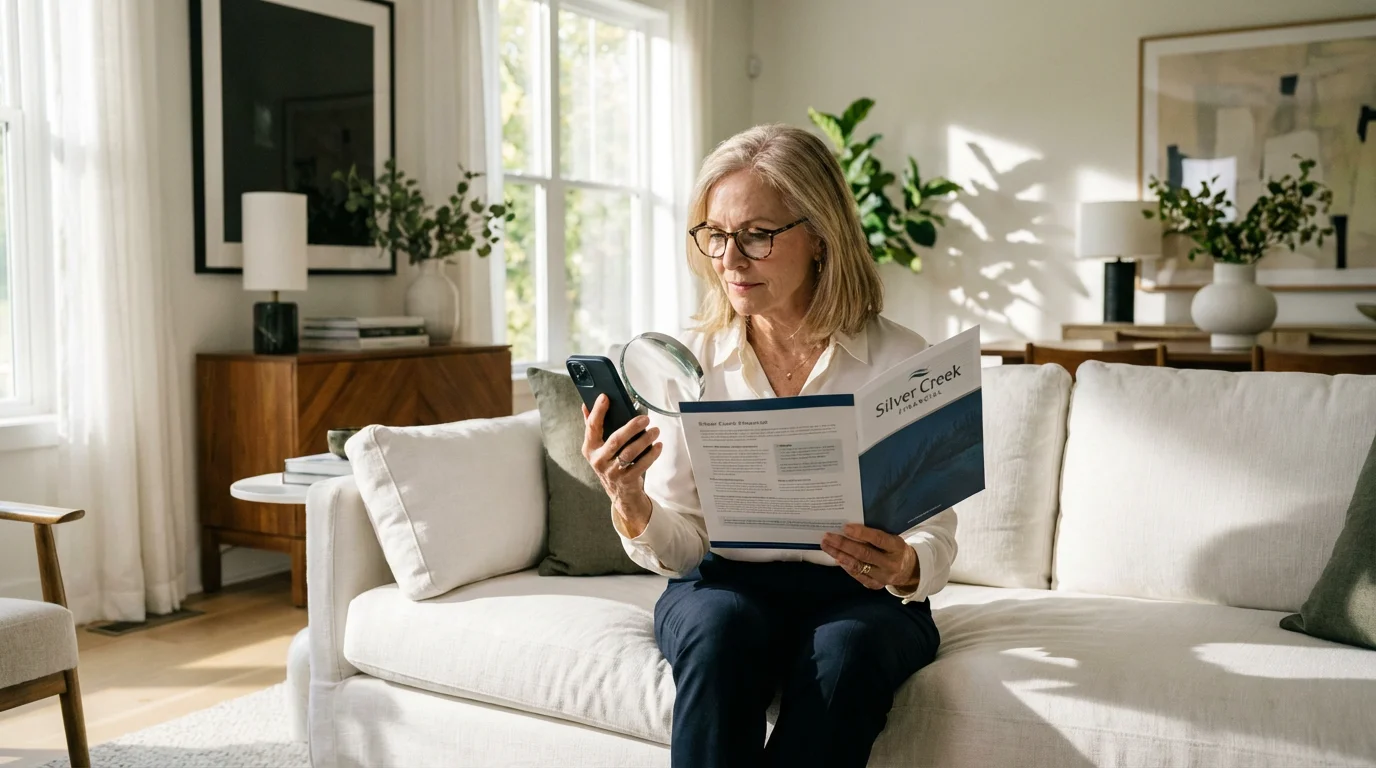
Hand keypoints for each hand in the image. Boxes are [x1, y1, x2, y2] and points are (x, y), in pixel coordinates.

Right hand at [581, 395, 662, 534]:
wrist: (619, 492)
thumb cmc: (609, 463)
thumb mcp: (598, 447)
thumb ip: (592, 427)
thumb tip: (586, 405)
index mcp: (589, 449)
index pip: (591, 427)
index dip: (598, 411)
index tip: (605, 397)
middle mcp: (598, 461)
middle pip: (615, 440)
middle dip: (632, 427)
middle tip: (645, 418)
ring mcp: (612, 472)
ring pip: (630, 453)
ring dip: (645, 440)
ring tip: (655, 430)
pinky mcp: (626, 480)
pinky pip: (641, 465)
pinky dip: (651, 454)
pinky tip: (658, 445)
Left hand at [821, 523, 918, 590]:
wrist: (909, 570)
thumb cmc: (895, 548)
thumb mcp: (893, 538)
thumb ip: (876, 535)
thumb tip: (849, 527)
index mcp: (897, 547)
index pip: (878, 539)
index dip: (861, 534)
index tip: (845, 527)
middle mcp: (891, 563)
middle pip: (864, 554)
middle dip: (843, 545)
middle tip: (828, 536)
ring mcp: (883, 577)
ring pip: (858, 566)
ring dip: (840, 555)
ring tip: (826, 546)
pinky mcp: (876, 585)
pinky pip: (858, 576)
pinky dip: (846, 567)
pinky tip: (836, 558)